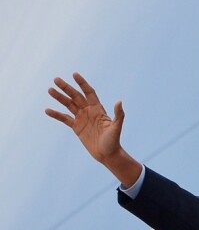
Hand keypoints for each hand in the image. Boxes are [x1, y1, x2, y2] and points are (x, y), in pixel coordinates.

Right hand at [45, 72, 141, 186]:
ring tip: (50, 90)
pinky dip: (56, 114)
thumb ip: (118, 114)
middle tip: (56, 79)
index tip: (74, 74)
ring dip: (59, 97)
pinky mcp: (76, 127)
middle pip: (76, 96)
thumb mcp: (116, 127)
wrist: (108, 154)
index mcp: (98, 109)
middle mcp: (89, 111)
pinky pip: (64, 119)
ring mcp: (82, 119)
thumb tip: (119, 101)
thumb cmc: (114, 141)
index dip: (82, 83)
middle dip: (66, 88)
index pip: (89, 93)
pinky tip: (47, 110)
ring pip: (69, 105)